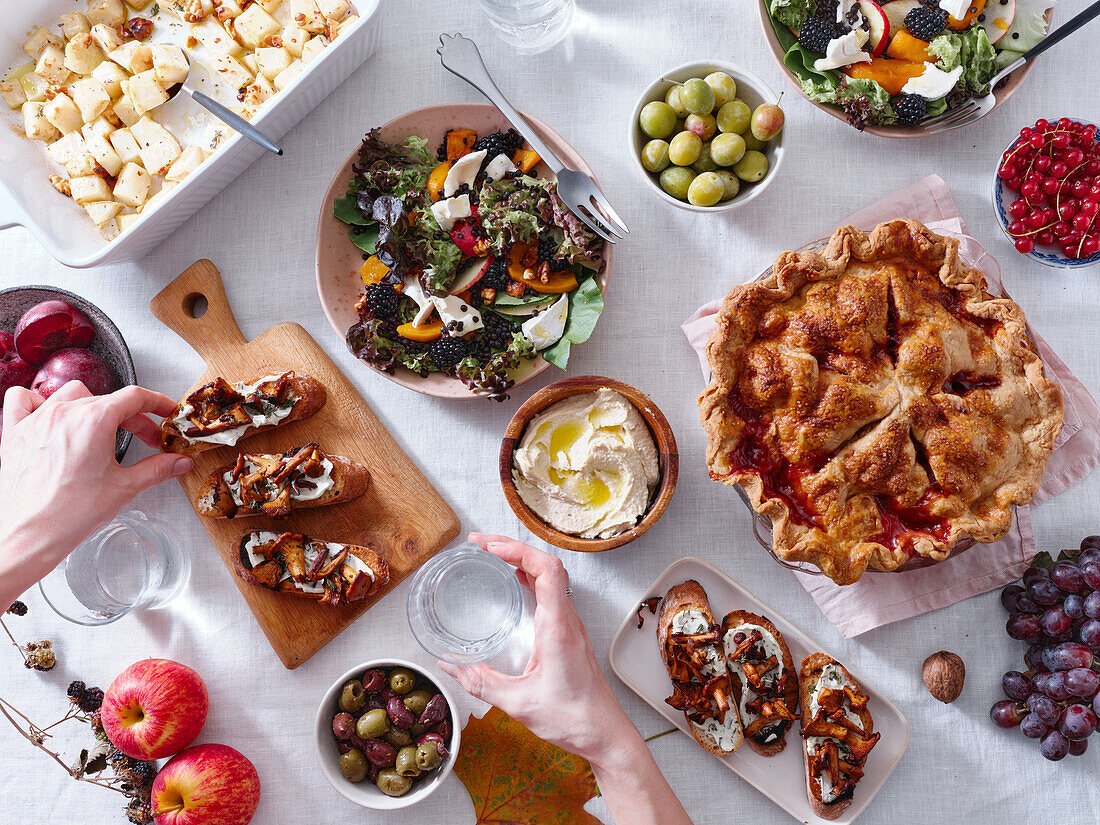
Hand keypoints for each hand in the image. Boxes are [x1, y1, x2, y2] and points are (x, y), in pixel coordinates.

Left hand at [0, 382, 191, 603]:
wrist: (29, 534)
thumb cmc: (69, 514)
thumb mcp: (125, 488)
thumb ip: (157, 469)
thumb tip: (179, 462)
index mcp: (94, 421)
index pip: (135, 398)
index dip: (157, 402)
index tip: (165, 411)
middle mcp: (64, 413)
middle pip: (108, 399)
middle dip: (132, 417)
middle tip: (145, 439)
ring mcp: (36, 420)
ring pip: (70, 393)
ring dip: (91, 405)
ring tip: (100, 426)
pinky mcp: (15, 432)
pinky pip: (21, 400)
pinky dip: (37, 401)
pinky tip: (49, 416)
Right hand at [439, 535, 693, 824]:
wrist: (606, 735)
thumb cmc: (573, 719)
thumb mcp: (518, 703)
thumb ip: (481, 683)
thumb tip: (450, 665)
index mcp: (559, 627)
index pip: (546, 569)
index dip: (516, 549)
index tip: (487, 546)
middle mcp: (568, 620)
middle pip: (546, 565)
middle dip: (511, 548)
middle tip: (479, 545)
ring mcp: (571, 626)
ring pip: (550, 578)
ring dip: (521, 561)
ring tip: (491, 556)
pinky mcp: (570, 635)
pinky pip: (551, 594)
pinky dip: (529, 579)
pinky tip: (513, 586)